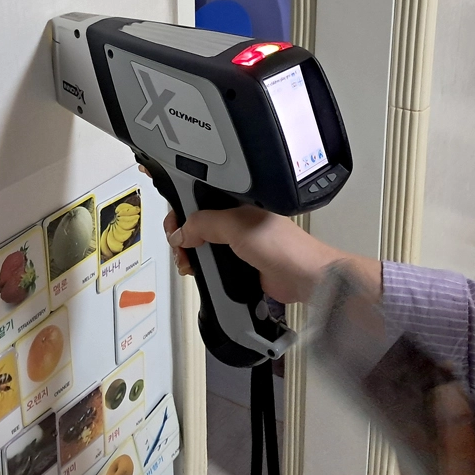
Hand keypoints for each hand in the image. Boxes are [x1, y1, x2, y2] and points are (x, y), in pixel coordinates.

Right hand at [163, 205, 346, 303]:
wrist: (303, 277)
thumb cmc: (283, 246)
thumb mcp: (236, 226)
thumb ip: (204, 224)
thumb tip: (181, 232)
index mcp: (235, 201)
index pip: (199, 196)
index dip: (182, 205)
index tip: (171, 218)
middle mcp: (235, 218)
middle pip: (195, 222)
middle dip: (181, 233)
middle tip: (178, 245)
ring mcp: (236, 241)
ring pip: (200, 243)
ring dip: (188, 252)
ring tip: (187, 261)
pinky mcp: (237, 262)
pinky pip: (209, 261)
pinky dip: (199, 265)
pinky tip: (195, 270)